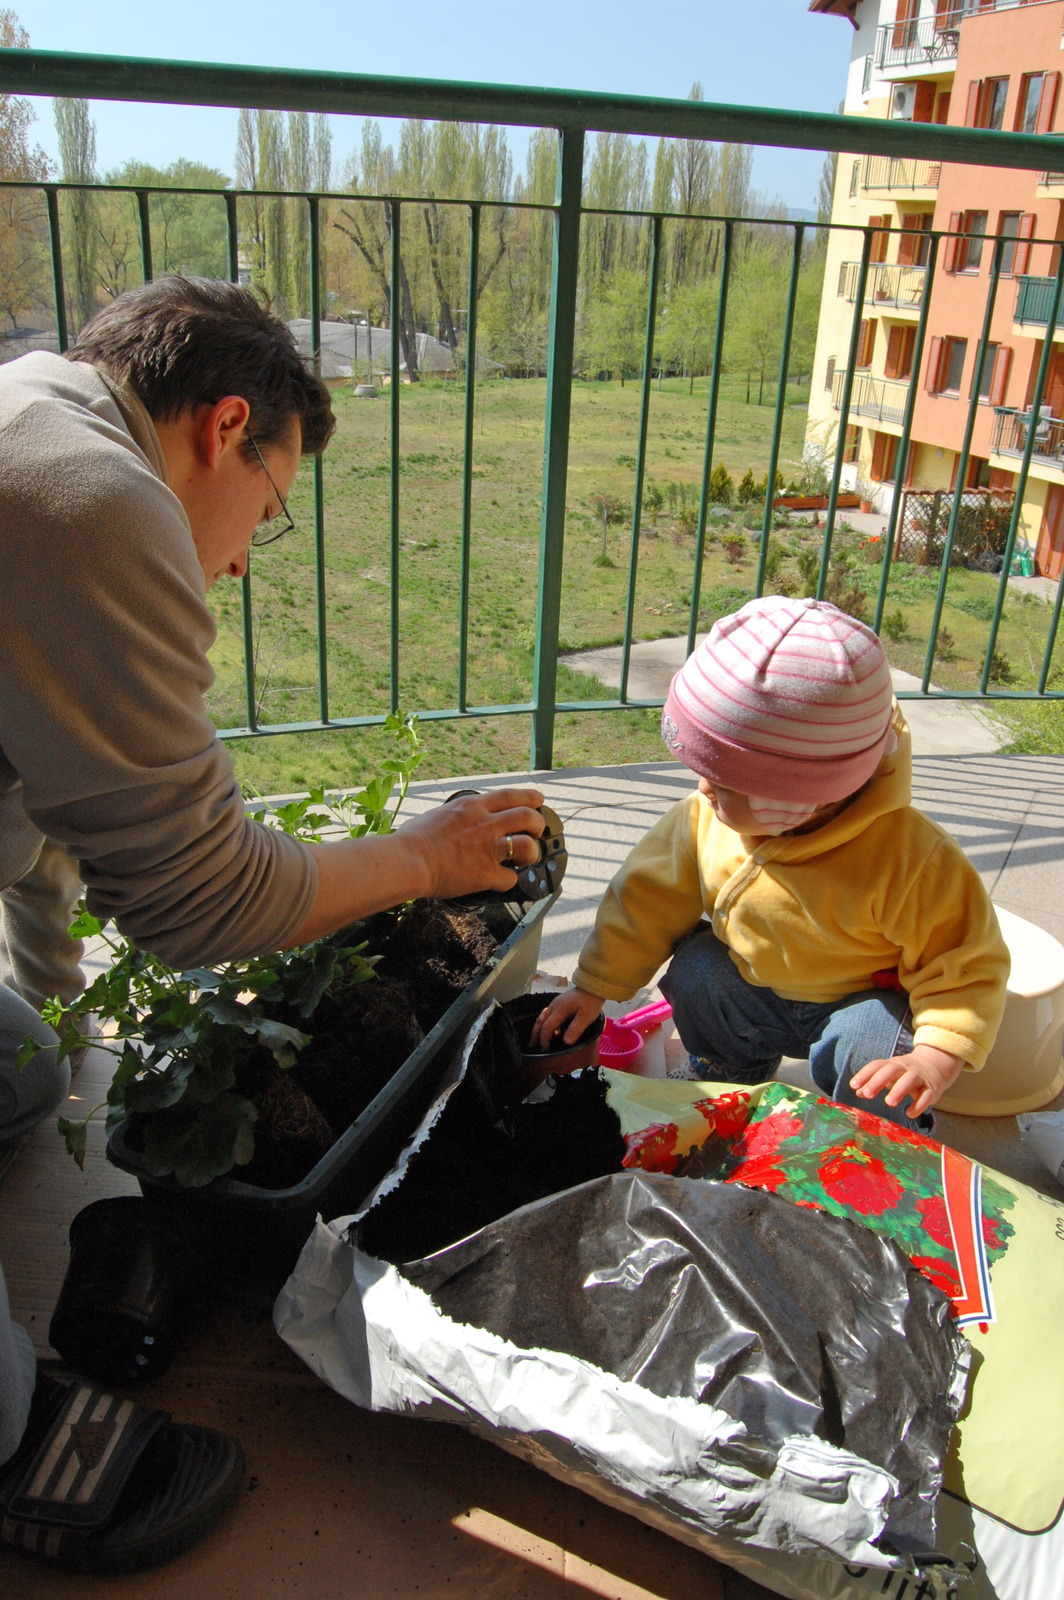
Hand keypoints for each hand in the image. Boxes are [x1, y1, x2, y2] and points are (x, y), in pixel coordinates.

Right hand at [398, 786, 544, 900]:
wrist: (407, 860)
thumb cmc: (413, 839)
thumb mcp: (440, 813)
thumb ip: (458, 815)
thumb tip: (459, 818)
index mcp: (473, 807)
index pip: (511, 795)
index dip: (530, 797)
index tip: (539, 800)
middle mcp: (485, 824)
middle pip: (528, 817)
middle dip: (538, 824)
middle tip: (536, 832)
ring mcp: (488, 849)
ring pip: (528, 846)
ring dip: (531, 853)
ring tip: (525, 859)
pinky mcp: (486, 873)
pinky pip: (510, 878)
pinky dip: (508, 881)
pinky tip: (500, 881)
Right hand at [531, 986, 604, 1049]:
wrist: (592, 988)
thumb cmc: (590, 1002)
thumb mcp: (586, 1017)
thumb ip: (575, 1029)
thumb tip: (566, 1042)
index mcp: (560, 1010)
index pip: (547, 1027)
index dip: (545, 1039)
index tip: (546, 1050)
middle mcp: (554, 1006)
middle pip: (539, 1021)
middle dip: (535, 1035)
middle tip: (532, 1047)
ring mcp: (554, 1004)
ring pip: (541, 1018)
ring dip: (538, 1029)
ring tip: (536, 1041)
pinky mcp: (557, 1004)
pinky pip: (546, 1015)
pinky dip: (544, 1024)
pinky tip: (551, 1032)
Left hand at [849, 1044, 965, 1118]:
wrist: (935, 1065)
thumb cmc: (905, 1072)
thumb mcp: (890, 1074)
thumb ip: (874, 1082)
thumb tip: (858, 1092)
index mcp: (893, 1064)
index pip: (877, 1065)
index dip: (865, 1074)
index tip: (853, 1085)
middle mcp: (905, 1068)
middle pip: (891, 1070)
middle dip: (878, 1081)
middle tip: (867, 1094)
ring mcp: (920, 1077)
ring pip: (910, 1080)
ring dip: (899, 1090)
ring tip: (888, 1103)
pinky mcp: (932, 1088)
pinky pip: (926, 1095)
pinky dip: (919, 1104)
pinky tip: (910, 1113)